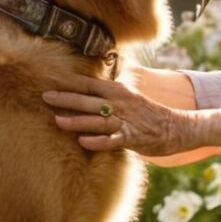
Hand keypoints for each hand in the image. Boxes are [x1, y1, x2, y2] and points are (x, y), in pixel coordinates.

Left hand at [43, 73, 194, 154]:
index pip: (89, 84)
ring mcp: (125, 121)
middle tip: (45, 96)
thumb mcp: (129, 96)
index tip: (50, 80)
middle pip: (88, 100)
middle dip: (66, 98)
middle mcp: (120, 103)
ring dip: (77, 120)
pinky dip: (98, 141)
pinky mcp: (132, 138)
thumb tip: (94, 84)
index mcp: (117, 91)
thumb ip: (110, 91)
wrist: (175, 127)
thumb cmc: (147, 113)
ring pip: (97, 120)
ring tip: (58, 121)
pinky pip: (112, 140)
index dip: (70, 82)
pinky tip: (83, 142)